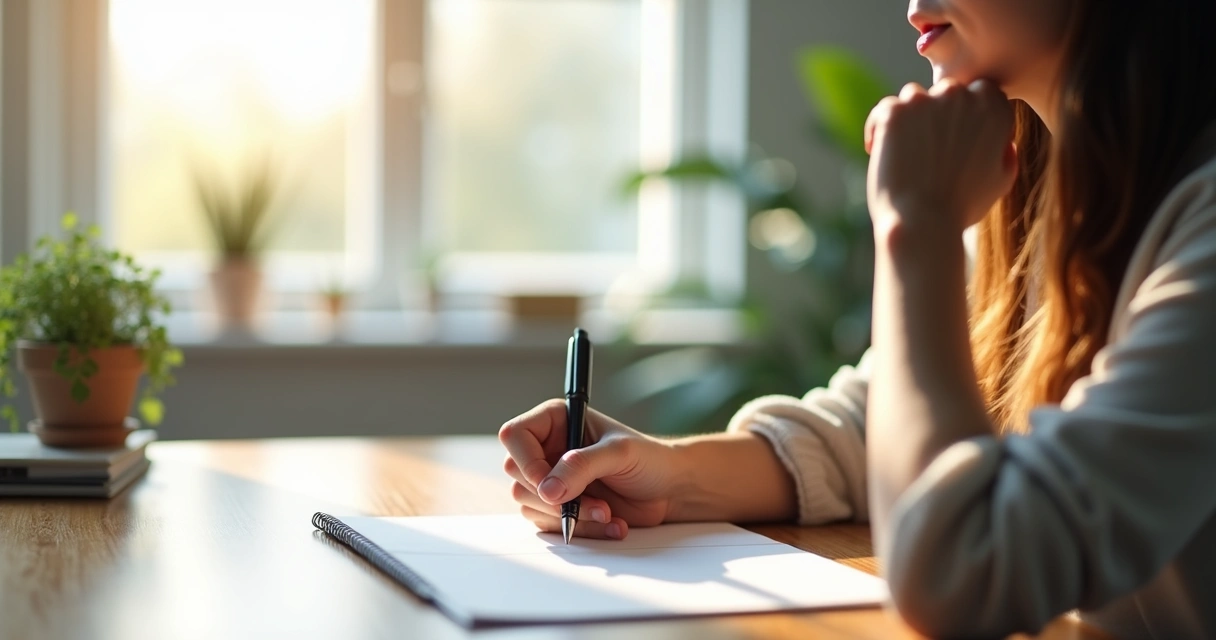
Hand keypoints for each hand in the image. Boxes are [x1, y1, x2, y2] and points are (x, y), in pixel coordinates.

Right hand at [499, 400, 678, 539]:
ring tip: (607, 512)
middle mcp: (547, 449)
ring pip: (531, 503)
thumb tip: (548, 489)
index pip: (515, 436)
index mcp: (556, 421)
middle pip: (517, 475)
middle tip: (591, 502)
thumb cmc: (648, 459)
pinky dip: (580, 529)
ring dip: (570, 515)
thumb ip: (582, 466)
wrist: (668, 489)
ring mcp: (551, 480)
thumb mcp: (619, 454)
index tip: (550, 486)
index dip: (527, 462)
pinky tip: (610, 522)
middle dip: (554, 496)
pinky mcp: (560, 507)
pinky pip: (550, 524)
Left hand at [864, 79, 1016, 232]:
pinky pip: (885, 109)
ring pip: (914, 98)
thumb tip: (1004, 142)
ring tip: (906, 153)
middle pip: (947, 92)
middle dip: (938, 114)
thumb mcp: (1000, 182)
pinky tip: (880, 150)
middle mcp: (962, 97)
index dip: (968, 113)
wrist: (923, 222)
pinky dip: (880, 127)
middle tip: (928, 148)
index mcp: (994, 108)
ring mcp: (925, 101)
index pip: (981, 92)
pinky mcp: (893, 113)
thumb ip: (1005, 154)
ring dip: (910, 119)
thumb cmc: (961, 208)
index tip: (959, 138)